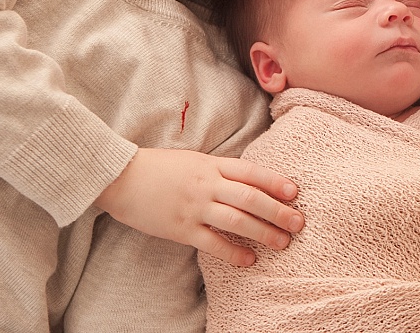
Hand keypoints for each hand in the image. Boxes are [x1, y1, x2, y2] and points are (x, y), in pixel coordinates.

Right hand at [94, 148, 303, 266]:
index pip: (251, 172)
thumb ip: (218, 169)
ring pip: (237, 220)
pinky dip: (234, 253)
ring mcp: (195, 207)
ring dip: (263, 232)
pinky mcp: (181, 229)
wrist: (121, 177)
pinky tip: (249, 260)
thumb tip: (247, 180)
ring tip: (282, 243)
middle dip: (278, 211)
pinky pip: (213, 243)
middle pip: (251, 197)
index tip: (295, 192)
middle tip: (299, 223)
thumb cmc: (157, 167)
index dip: (275, 182)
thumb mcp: (193, 160)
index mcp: (211, 164)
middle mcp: (207, 184)